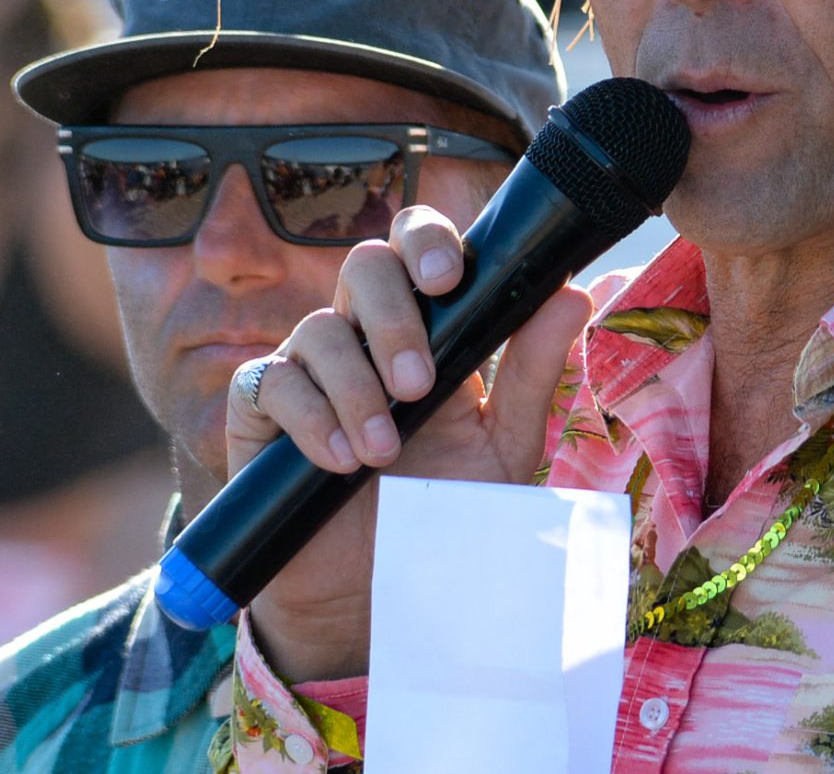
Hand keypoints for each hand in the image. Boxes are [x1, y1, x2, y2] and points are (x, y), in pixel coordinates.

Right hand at [223, 204, 592, 680]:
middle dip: (394, 318)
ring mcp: (309, 368)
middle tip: (419, 384)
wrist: (376, 595)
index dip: (425, 239)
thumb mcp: (502, 446)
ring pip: (319, 328)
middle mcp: (364, 334)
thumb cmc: (442, 511)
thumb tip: (573, 292)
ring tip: (383, 452)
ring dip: (357, 386)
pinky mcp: (260, 412)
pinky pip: (271, 381)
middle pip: (364, 265)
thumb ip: (534, 372)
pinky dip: (311, 418)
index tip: (448, 278)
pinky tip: (341, 461)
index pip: (416, 245)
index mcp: (427, 327)